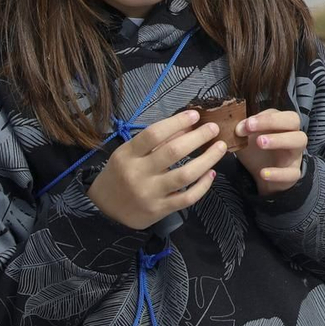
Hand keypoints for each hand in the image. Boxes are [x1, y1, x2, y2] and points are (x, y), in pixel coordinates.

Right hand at [87, 110, 224, 229]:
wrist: (104, 210)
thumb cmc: (121, 174)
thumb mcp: (129, 154)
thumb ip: (156, 141)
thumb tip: (187, 125)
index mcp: (127, 155)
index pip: (153, 134)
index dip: (176, 122)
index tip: (195, 115)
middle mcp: (138, 174)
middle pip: (172, 152)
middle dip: (198, 137)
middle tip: (213, 128)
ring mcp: (149, 193)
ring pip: (184, 175)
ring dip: (207, 160)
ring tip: (220, 148)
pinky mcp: (159, 210)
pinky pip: (187, 198)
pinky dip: (203, 185)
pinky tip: (211, 173)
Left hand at [235, 108, 307, 195]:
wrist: (261, 176)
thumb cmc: (257, 152)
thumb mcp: (247, 139)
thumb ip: (242, 130)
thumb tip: (238, 127)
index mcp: (281, 125)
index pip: (280, 113)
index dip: (265, 117)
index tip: (246, 123)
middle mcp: (292, 136)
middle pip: (293, 121)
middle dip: (273, 121)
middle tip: (251, 127)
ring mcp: (295, 154)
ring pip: (299, 141)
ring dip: (280, 140)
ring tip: (260, 142)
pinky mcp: (292, 173)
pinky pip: (292, 173)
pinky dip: (278, 173)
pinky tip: (263, 173)